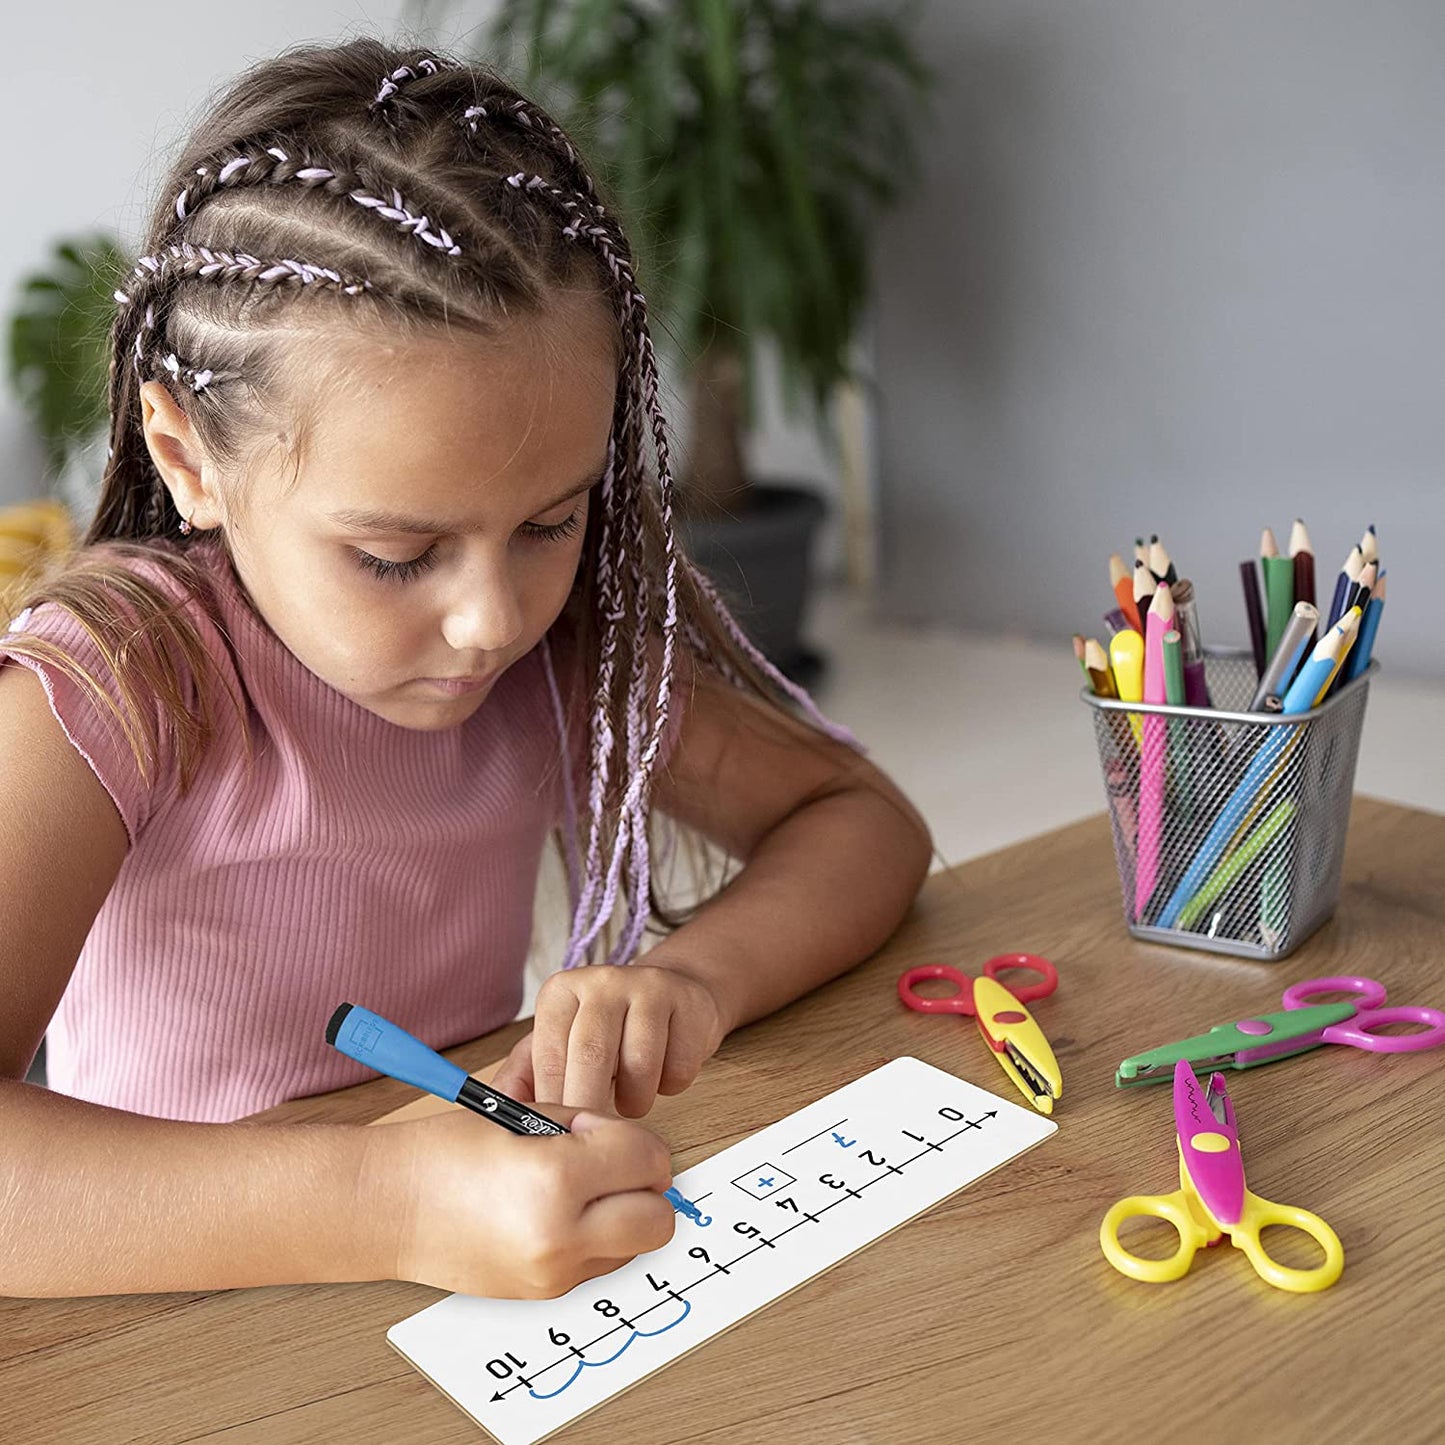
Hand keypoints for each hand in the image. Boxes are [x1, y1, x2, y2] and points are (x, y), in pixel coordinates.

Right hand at [372, 1105, 675, 1297]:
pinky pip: (602, 1264)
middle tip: (616, 1163)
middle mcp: (561, 1236)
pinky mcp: (544, 1293)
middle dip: (647, 1185)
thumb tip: (632, 1146)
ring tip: (582, 1187)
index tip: (605, 1132)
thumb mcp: (525, 1117)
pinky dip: (598, 1237)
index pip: (648, 1160)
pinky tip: (561, 1212)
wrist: (390, 1207)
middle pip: (658, 1219)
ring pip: (637, 1246)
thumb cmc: (445, 1153)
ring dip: (626, 1213)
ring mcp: (554, 1273)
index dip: (633, 1139)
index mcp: (557, 1180)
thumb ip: (589, 1127)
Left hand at [490, 963, 729, 1116]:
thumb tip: (496, 1111)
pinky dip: (671, 1086)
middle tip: (596, 1141)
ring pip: (639, 1066)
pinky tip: (664, 1073)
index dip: (555, 1104)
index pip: (550, 1056)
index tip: (561, 1135)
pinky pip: (679, 1067)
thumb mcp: (562, 1044)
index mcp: (561, 992)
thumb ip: (527, 1076)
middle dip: (593, 1108)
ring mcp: (649, 986)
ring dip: (636, 1100)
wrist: (673, 995)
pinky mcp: (689, 1003)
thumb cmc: (609, 1031)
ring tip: (632, 1099)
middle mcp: (602, 980)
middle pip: (592, 1058)